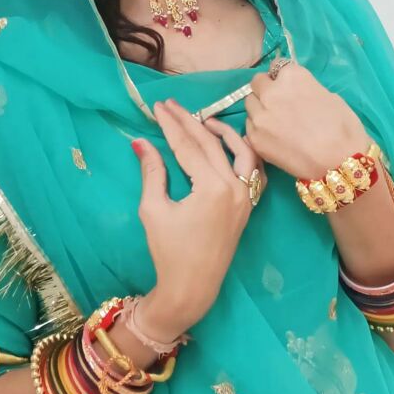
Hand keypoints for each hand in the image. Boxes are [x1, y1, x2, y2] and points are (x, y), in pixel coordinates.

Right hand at [131, 98, 266, 336]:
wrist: (192, 288)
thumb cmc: (168, 251)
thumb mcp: (153, 209)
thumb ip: (152, 171)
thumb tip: (141, 141)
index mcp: (212, 188)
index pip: (188, 146)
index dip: (170, 125)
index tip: (157, 107)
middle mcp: (235, 187)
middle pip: (210, 143)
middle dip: (188, 121)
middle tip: (170, 105)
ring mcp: (245, 196)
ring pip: (240, 151)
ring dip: (222, 132)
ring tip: (202, 119)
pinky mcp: (247, 204)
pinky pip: (252, 169)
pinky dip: (241, 151)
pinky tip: (225, 143)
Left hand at [228, 60, 370, 179]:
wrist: (338, 163)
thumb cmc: (342, 127)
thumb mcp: (329, 96)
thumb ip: (304, 88)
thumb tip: (295, 92)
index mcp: (291, 76)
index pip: (277, 67)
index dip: (283, 78)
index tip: (288, 87)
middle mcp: (270, 92)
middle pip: (257, 83)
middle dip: (266, 89)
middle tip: (279, 103)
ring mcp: (259, 115)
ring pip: (250, 104)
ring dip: (260, 108)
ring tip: (276, 121)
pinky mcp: (254, 137)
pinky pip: (250, 125)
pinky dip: (259, 127)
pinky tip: (274, 137)